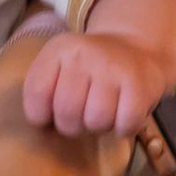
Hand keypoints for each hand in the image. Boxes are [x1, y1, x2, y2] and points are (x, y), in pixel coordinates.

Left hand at [24, 28, 171, 137]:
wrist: (134, 47)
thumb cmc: (90, 68)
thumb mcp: (59, 66)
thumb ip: (42, 91)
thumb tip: (42, 126)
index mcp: (59, 49)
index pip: (37, 93)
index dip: (41, 115)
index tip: (52, 114)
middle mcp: (84, 54)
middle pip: (66, 113)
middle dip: (72, 126)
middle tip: (82, 116)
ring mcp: (113, 67)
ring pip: (96, 121)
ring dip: (99, 127)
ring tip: (103, 114)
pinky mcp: (138, 84)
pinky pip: (125, 124)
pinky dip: (123, 129)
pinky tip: (123, 116)